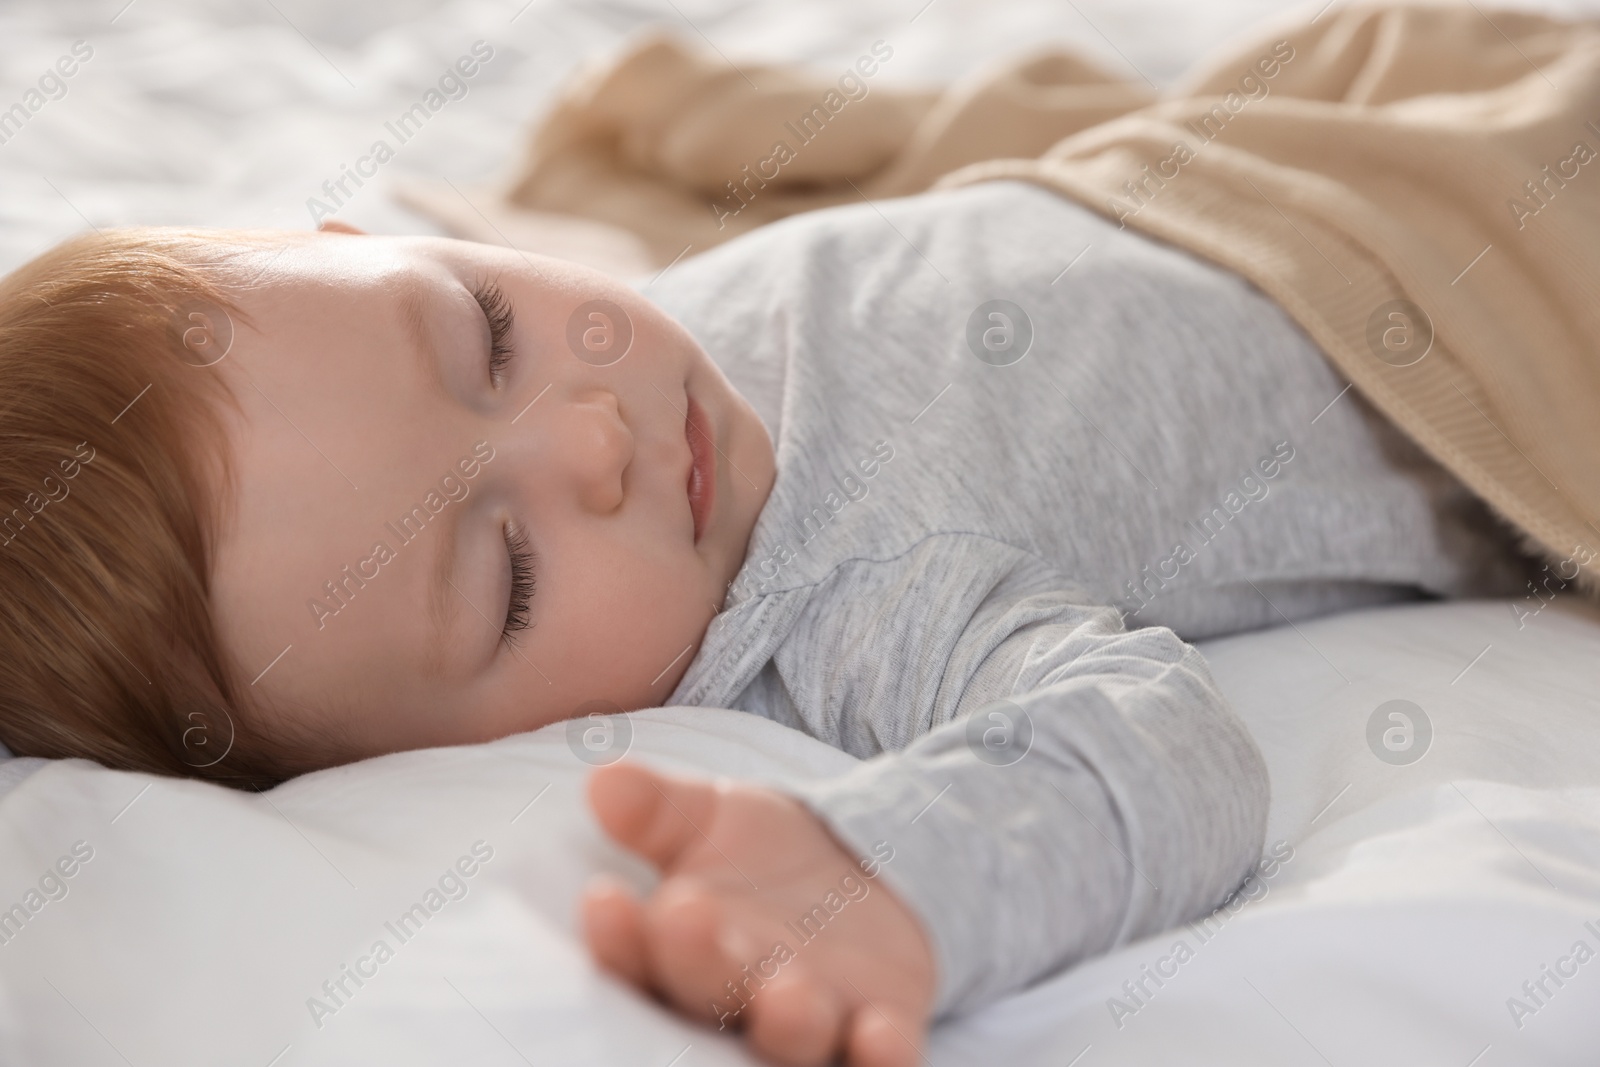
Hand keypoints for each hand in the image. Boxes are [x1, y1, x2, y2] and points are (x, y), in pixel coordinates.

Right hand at [581, 761, 936, 1066]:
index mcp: (675, 954)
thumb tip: (604, 778)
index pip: (633, 954)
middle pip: (706, 996)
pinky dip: (879, 1057)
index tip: (602, 897)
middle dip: (696, 962)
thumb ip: (656, 808)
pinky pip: (874, 1059)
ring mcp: (804, 1023)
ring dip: (786, 1024)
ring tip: (788, 992)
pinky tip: (882, 1032)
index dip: (617, 935)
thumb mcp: (710, 817)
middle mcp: (732, 1002)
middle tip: (687, 915)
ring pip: (788, 1040)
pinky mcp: (875, 1032)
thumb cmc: (761, 857)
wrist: (862, 874)